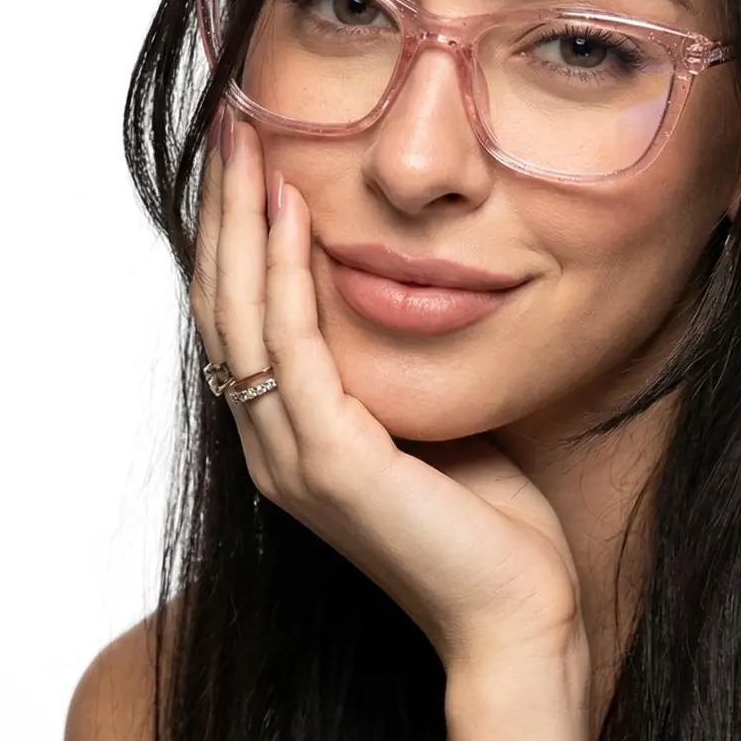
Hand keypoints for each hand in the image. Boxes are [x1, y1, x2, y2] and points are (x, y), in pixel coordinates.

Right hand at [190, 110, 590, 673]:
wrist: (515, 608)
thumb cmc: (484, 514)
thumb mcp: (427, 415)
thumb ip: (392, 363)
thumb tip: (401, 289)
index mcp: (292, 434)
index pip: (244, 317)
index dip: (238, 237)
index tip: (252, 162)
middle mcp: (273, 443)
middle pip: (224, 305)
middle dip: (225, 214)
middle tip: (232, 132)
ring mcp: (293, 457)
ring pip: (243, 317)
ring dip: (242, 225)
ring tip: (247, 148)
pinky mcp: (331, 464)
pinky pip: (294, 349)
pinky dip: (287, 275)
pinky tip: (293, 213)